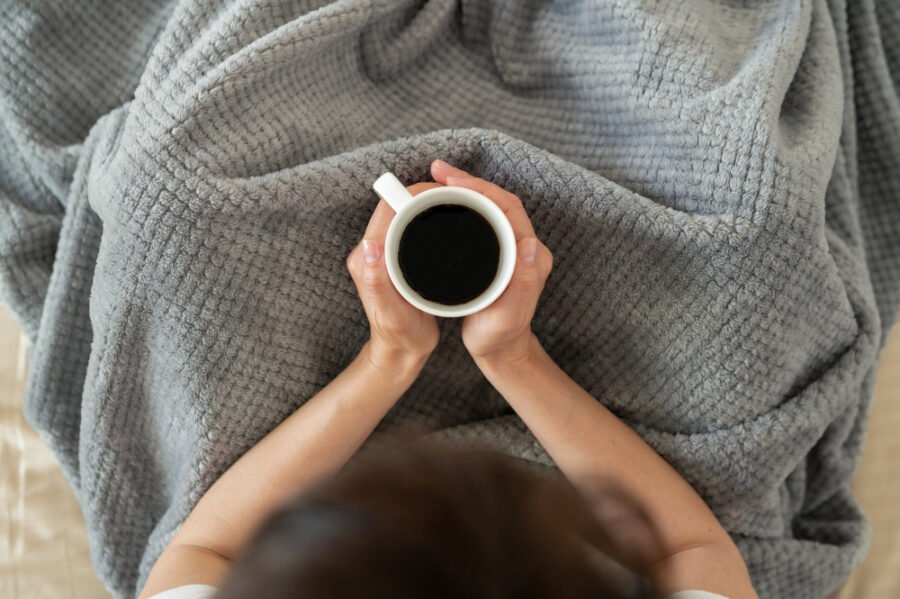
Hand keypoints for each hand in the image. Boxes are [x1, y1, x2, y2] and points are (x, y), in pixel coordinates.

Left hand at [347, 181, 442, 373]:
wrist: (400, 353)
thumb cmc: (400, 336)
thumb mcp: (392, 315)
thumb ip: (377, 283)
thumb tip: (369, 245)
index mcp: (367, 259)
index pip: (388, 209)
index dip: (414, 194)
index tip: (444, 192)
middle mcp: (371, 252)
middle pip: (397, 207)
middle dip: (425, 195)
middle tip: (458, 195)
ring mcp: (382, 254)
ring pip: (405, 215)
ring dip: (428, 205)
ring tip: (457, 204)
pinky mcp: (394, 259)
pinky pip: (409, 228)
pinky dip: (428, 219)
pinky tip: (448, 222)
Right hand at [430, 159, 553, 368]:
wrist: (500, 350)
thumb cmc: (500, 336)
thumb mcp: (510, 316)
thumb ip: (523, 284)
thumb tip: (529, 244)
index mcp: (530, 254)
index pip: (507, 207)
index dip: (480, 188)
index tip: (451, 180)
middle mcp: (524, 245)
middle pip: (496, 200)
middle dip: (467, 182)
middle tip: (437, 171)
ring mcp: (511, 247)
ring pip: (488, 206)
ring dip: (463, 190)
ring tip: (435, 181)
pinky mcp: (497, 252)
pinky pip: (481, 218)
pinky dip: (461, 205)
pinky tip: (441, 202)